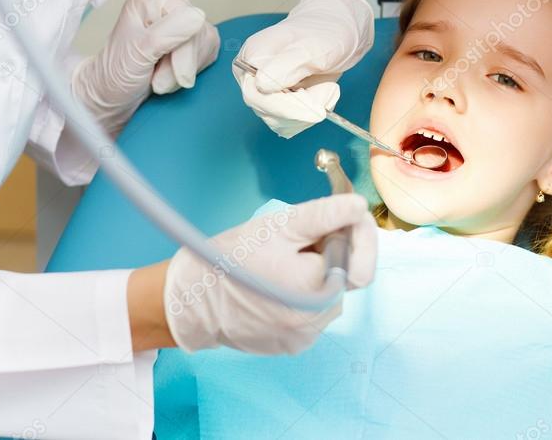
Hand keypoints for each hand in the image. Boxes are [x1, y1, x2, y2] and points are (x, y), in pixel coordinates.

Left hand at [73, 0, 218, 134]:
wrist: (112, 98)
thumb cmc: (115, 76)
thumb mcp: (138, 53)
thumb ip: (168, 32)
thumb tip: (197, 15)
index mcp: (150, 2)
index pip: (187, 15)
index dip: (185, 47)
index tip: (175, 72)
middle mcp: (166, 9)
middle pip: (199, 31)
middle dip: (182, 63)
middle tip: (158, 80)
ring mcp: (180, 26)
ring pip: (205, 44)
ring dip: (185, 70)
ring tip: (160, 80)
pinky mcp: (190, 43)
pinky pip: (208, 54)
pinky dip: (192, 72)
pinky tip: (173, 77)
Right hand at [163, 193, 376, 354]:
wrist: (190, 303)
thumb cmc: (230, 259)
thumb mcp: (277, 227)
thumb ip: (324, 215)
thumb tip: (357, 206)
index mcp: (317, 289)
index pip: (361, 260)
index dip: (357, 233)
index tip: (346, 213)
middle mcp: (317, 321)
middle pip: (344, 277)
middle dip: (332, 251)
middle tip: (301, 237)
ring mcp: (305, 337)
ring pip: (328, 293)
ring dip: (316, 272)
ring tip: (281, 261)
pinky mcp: (293, 346)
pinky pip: (312, 312)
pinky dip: (303, 293)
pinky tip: (276, 282)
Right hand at [234, 0, 373, 137]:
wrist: (338, 31)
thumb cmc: (325, 31)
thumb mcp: (311, 46)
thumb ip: (287, 64)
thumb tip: (261, 84)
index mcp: (251, 57)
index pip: (257, 95)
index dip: (287, 106)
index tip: (317, 107)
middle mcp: (252, 76)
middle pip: (268, 112)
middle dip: (303, 107)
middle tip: (328, 89)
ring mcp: (265, 91)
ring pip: (280, 122)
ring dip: (309, 111)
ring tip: (327, 88)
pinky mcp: (279, 103)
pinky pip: (291, 123)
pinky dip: (311, 115)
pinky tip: (322, 96)